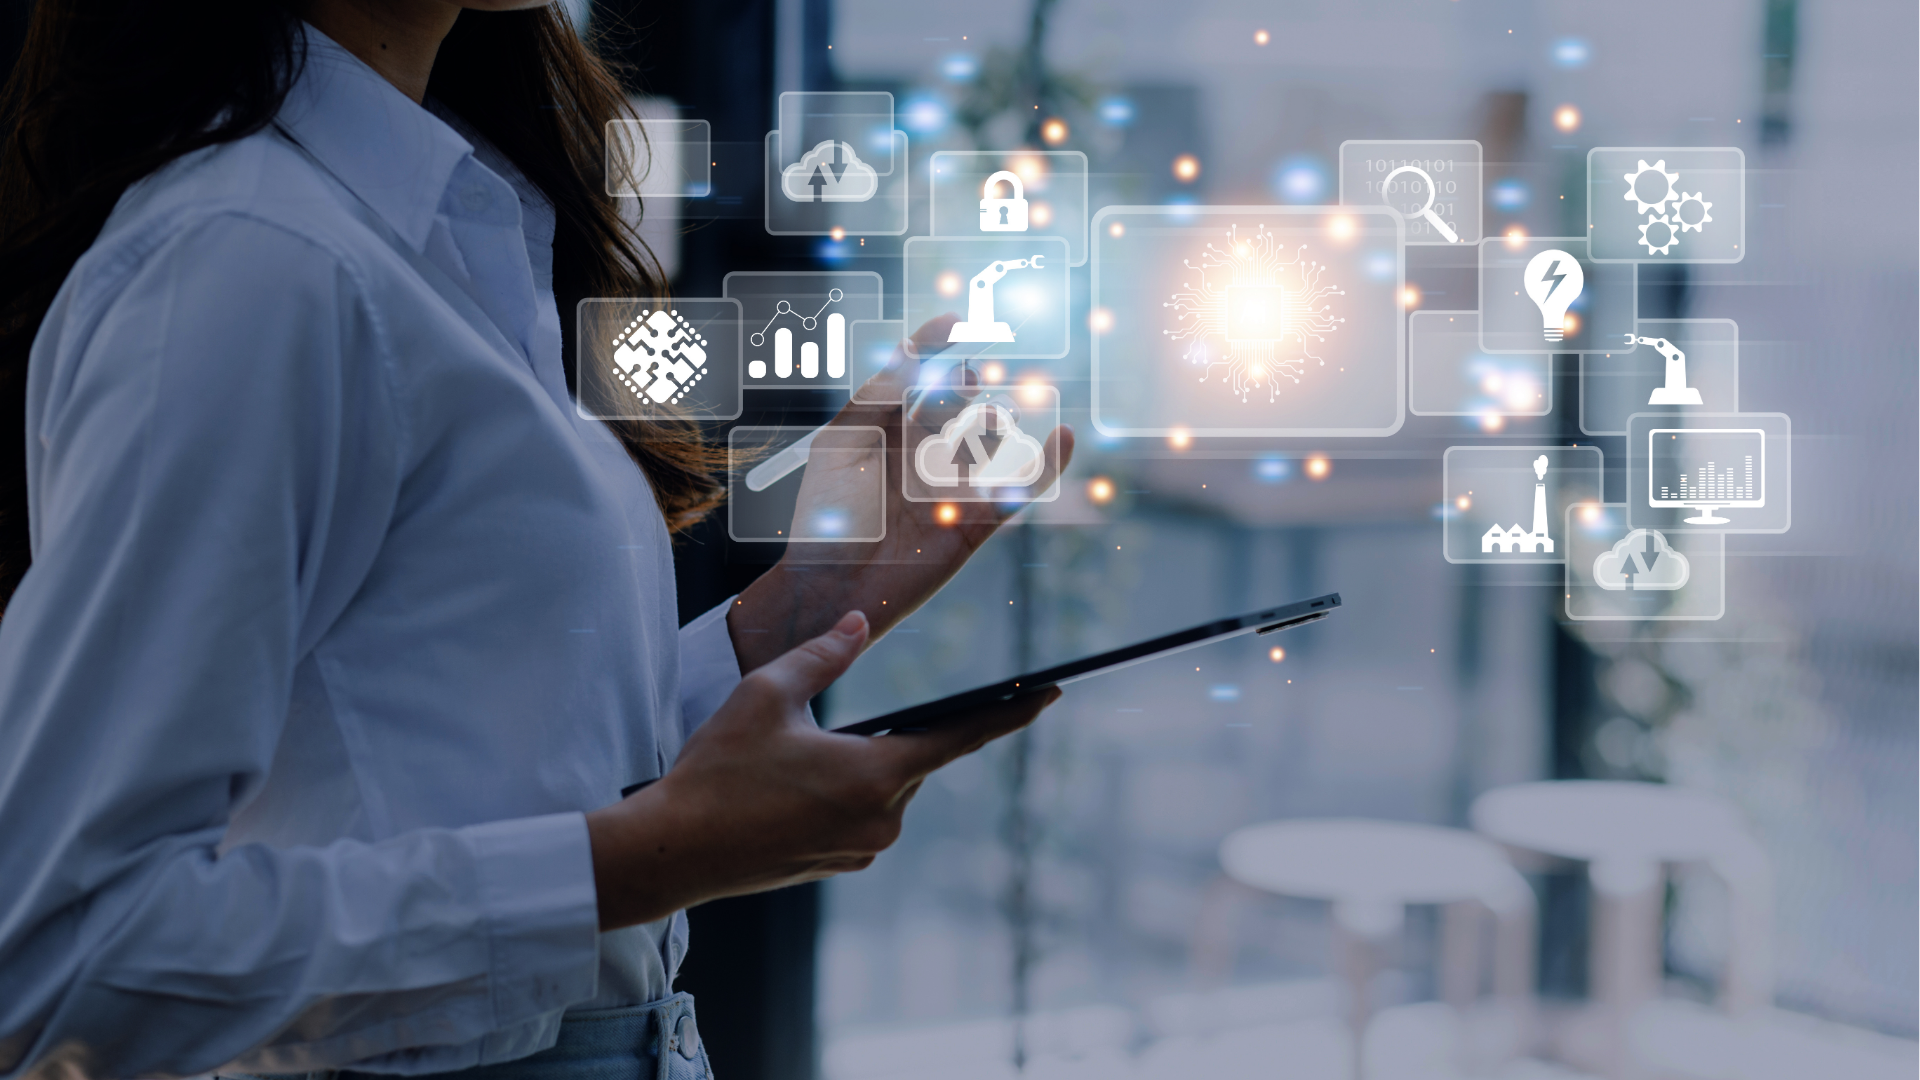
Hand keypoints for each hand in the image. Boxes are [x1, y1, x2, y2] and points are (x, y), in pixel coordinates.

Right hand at [586, 612, 1059, 927]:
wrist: (675, 850)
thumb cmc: (718, 772)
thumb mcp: (767, 695)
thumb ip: (823, 656)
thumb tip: (858, 624)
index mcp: (875, 775)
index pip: (962, 736)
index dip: (1010, 713)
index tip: (1049, 694)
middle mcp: (882, 820)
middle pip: (913, 759)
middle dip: (887, 733)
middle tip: (826, 728)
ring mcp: (863, 848)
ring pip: (885, 787)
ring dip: (859, 763)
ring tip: (793, 759)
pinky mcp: (841, 864)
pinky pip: (862, 816)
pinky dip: (841, 792)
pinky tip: (793, 787)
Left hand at [728, 315, 1075, 670]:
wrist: (833, 586)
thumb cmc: (826, 517)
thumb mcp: (841, 443)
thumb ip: (877, 396)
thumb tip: (913, 351)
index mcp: (886, 430)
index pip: (917, 376)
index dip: (936, 345)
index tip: (957, 320)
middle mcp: (922, 452)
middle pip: (957, 401)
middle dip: (964, 384)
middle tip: (965, 379)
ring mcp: (951, 485)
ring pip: (989, 438)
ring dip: (993, 419)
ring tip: (985, 418)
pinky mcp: (974, 522)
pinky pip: (1017, 490)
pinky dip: (1045, 465)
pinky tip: (1063, 436)